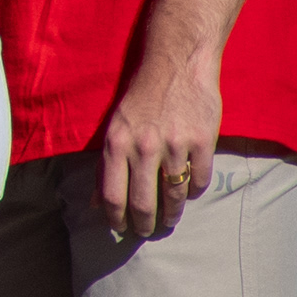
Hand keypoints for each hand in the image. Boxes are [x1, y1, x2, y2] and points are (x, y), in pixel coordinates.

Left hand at [98, 42, 224, 239]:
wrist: (176, 65)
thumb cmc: (141, 97)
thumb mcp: (114, 126)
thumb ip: (106, 163)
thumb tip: (94, 202)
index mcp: (116, 142)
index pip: (112, 194)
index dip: (115, 218)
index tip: (120, 228)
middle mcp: (143, 147)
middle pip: (143, 201)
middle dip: (144, 223)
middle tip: (146, 231)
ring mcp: (174, 146)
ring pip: (174, 195)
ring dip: (171, 213)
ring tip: (169, 219)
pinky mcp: (202, 142)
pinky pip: (199, 180)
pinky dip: (194, 192)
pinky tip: (189, 193)